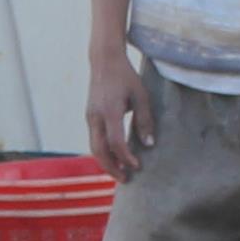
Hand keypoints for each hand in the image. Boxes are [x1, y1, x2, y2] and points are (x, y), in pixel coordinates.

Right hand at [86, 61, 145, 179]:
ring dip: (107, 162)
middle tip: (126, 180)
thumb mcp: (141, 96)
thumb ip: (145, 120)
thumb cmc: (126, 76)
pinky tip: (115, 156)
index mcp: (110, 111)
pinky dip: (104, 152)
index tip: (137, 166)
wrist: (104, 60)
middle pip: (99, 151)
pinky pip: (95, 139)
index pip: (115, 142)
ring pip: (94, 147)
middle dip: (112, 168)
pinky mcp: (90, 116)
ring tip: (121, 172)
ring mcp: (90, 117)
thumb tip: (149, 144)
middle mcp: (95, 116)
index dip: (126, 157)